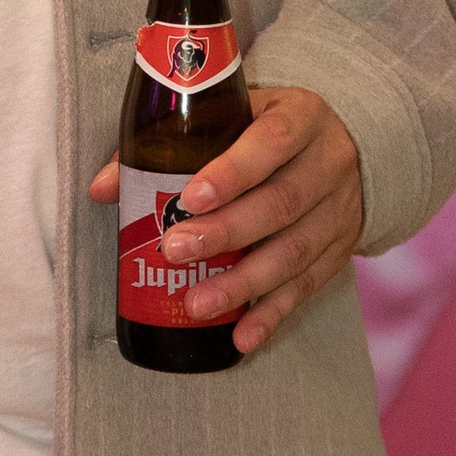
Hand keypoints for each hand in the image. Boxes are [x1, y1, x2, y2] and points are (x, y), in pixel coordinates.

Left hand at [87, 82, 363, 356]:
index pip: (271, 141)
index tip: (190, 198)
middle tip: (175, 251)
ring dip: (243, 283)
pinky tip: (242, 337)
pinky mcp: (338, 251)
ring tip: (197, 303)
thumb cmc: (268, 132)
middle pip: (280, 203)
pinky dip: (272, 314)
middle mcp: (327, 165)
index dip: (232, 172)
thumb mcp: (232, 118)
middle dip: (225, 233)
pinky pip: (306, 286)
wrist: (350, 150)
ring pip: (293, 252)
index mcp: (300, 118)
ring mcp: (337, 212)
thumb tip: (105, 188)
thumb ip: (170, 143)